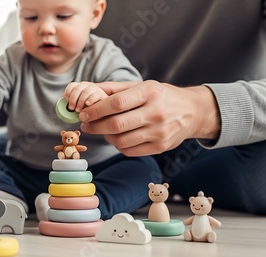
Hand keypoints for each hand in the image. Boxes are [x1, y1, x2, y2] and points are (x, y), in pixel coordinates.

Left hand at [63, 81, 108, 111]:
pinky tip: (87, 105)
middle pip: (77, 88)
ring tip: (78, 110)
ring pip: (85, 91)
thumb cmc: (88, 113)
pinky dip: (89, 99)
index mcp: (80, 88)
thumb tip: (62, 106)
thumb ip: (71, 105)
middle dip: (73, 98)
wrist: (102, 116)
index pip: (72, 86)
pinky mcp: (103, 95)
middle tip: (71, 108)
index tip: (66, 100)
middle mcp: (88, 87)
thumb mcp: (77, 108)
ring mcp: (96, 90)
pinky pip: (95, 95)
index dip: (68, 92)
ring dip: (80, 101)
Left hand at [78, 80, 219, 155]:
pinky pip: (129, 151)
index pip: (116, 103)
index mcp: (150, 92)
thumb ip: (113, 88)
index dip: (96, 110)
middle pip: (116, 124)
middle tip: (85, 124)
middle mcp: (156, 112)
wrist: (193, 112)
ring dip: (105, 136)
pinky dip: (117, 145)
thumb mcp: (141, 86)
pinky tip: (116, 137)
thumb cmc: (161, 96)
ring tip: (101, 129)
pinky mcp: (161, 147)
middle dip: (95, 126)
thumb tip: (86, 90)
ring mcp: (160, 132)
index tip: (83, 113)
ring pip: (121, 141)